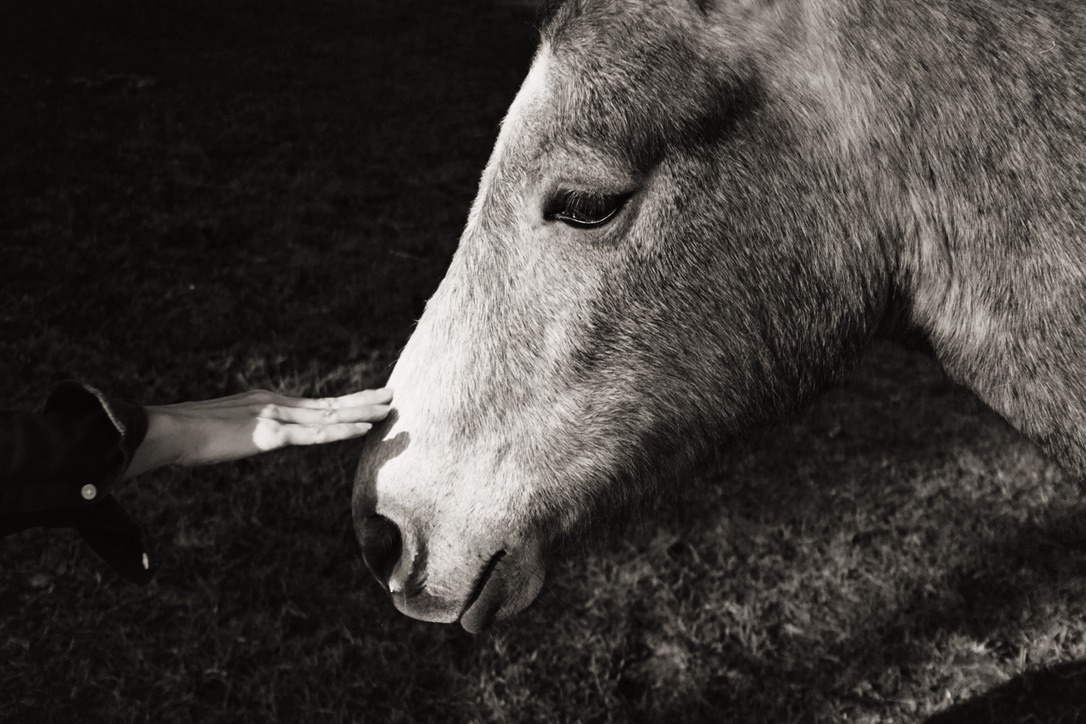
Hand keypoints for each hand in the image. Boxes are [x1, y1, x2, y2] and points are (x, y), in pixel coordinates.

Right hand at [124, 388, 392, 478]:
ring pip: (329, 415)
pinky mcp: (270, 435)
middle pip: (329, 403)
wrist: (166, 430)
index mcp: (266, 402)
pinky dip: (342, 430)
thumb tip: (250, 439)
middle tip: (392, 394)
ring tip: (389, 409)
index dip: (344, 402)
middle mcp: (276, 404)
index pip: (314, 403)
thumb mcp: (224, 429)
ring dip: (362, 412)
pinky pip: (315, 434)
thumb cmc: (187, 435)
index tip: (366, 400)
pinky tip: (364, 428)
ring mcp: (274, 418)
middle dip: (363, 400)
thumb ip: (244, 432)